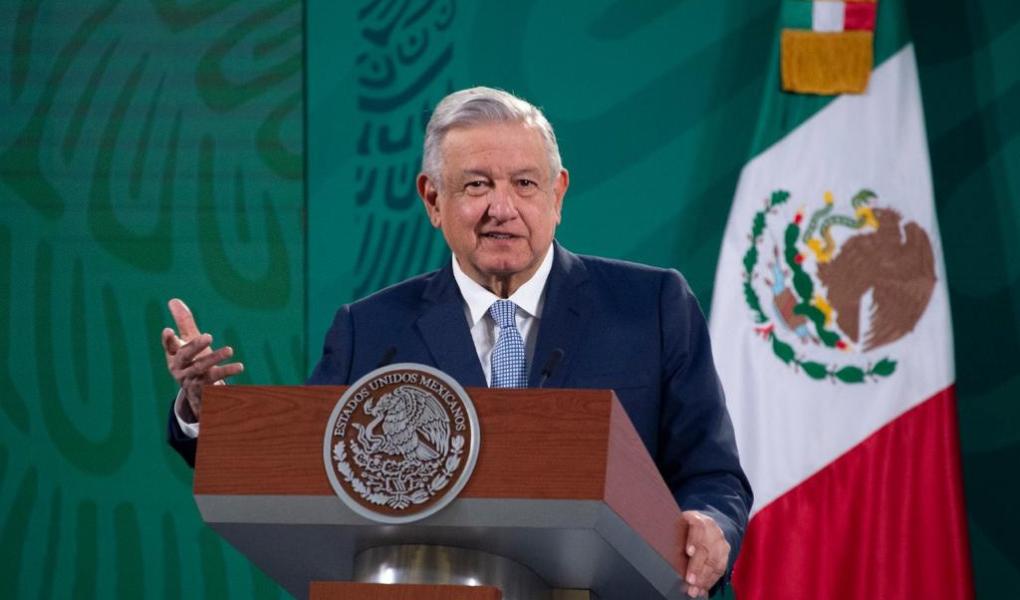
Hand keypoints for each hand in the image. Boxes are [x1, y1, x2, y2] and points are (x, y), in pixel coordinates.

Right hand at [161, 298, 243, 421]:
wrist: (196, 392)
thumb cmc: (192, 359)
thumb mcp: (187, 341)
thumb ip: (183, 322)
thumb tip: (173, 300)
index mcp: (174, 355)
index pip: (169, 346)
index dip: (168, 340)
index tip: (168, 330)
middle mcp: (180, 368)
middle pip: (185, 357)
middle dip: (195, 346)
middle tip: (208, 336)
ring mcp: (192, 380)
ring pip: (202, 369)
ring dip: (215, 358)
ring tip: (230, 349)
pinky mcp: (206, 389)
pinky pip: (216, 382)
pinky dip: (227, 373)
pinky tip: (239, 367)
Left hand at [681, 510, 729, 597]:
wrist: (706, 524)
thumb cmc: (685, 528)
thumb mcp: (677, 527)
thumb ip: (675, 538)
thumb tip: (669, 557)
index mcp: (697, 518)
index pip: (698, 528)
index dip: (694, 540)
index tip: (688, 552)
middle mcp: (711, 529)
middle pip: (706, 548)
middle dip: (697, 567)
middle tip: (689, 581)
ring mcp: (720, 540)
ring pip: (714, 560)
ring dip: (704, 578)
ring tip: (695, 590)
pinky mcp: (725, 551)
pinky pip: (720, 568)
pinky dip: (711, 580)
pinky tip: (703, 589)